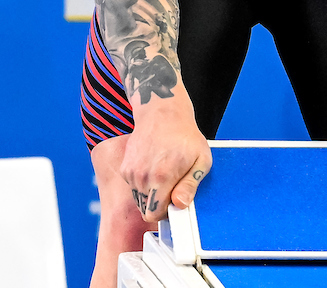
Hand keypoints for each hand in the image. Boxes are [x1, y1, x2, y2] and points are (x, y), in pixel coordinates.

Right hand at [120, 93, 211, 221]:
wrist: (162, 112)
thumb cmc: (185, 135)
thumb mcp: (201, 159)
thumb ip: (190, 186)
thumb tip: (180, 205)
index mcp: (162, 177)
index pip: (154, 214)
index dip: (166, 212)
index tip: (175, 200)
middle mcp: (142, 177)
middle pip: (146, 209)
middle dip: (159, 203)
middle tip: (171, 186)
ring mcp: (131, 172)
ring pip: (139, 199)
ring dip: (150, 193)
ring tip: (163, 173)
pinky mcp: (125, 168)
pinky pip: (134, 187)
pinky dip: (143, 183)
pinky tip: (154, 167)